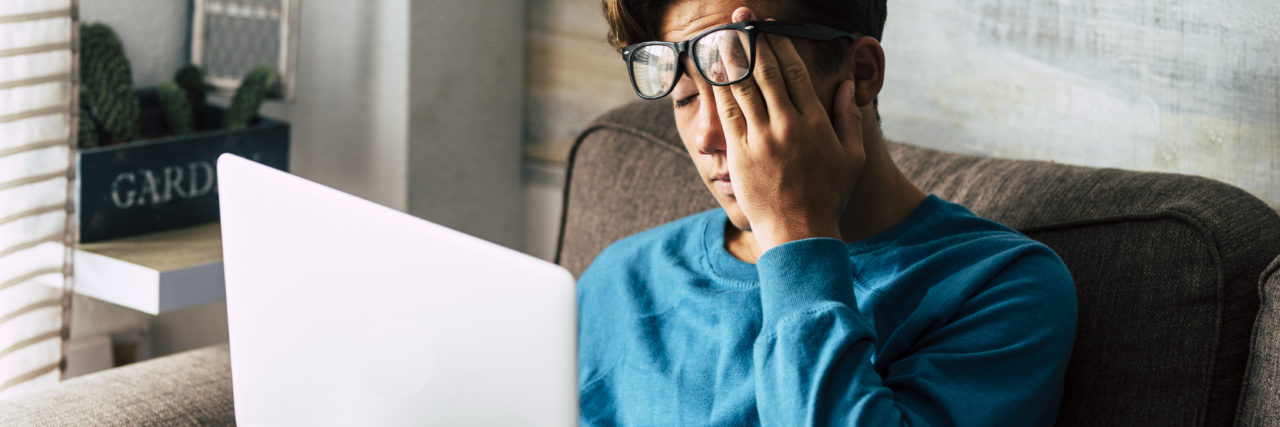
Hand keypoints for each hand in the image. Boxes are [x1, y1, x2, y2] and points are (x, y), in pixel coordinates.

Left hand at [712, 8, 866, 251]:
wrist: (799, 232)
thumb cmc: (827, 196)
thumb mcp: (852, 156)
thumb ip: (849, 117)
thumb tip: (846, 85)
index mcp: (815, 121)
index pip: (793, 71)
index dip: (778, 45)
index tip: (768, 28)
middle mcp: (787, 125)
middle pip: (765, 71)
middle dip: (751, 40)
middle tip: (740, 18)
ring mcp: (761, 138)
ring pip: (742, 87)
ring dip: (730, 57)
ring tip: (720, 34)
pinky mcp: (740, 153)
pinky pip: (727, 112)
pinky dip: (719, 88)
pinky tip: (711, 70)